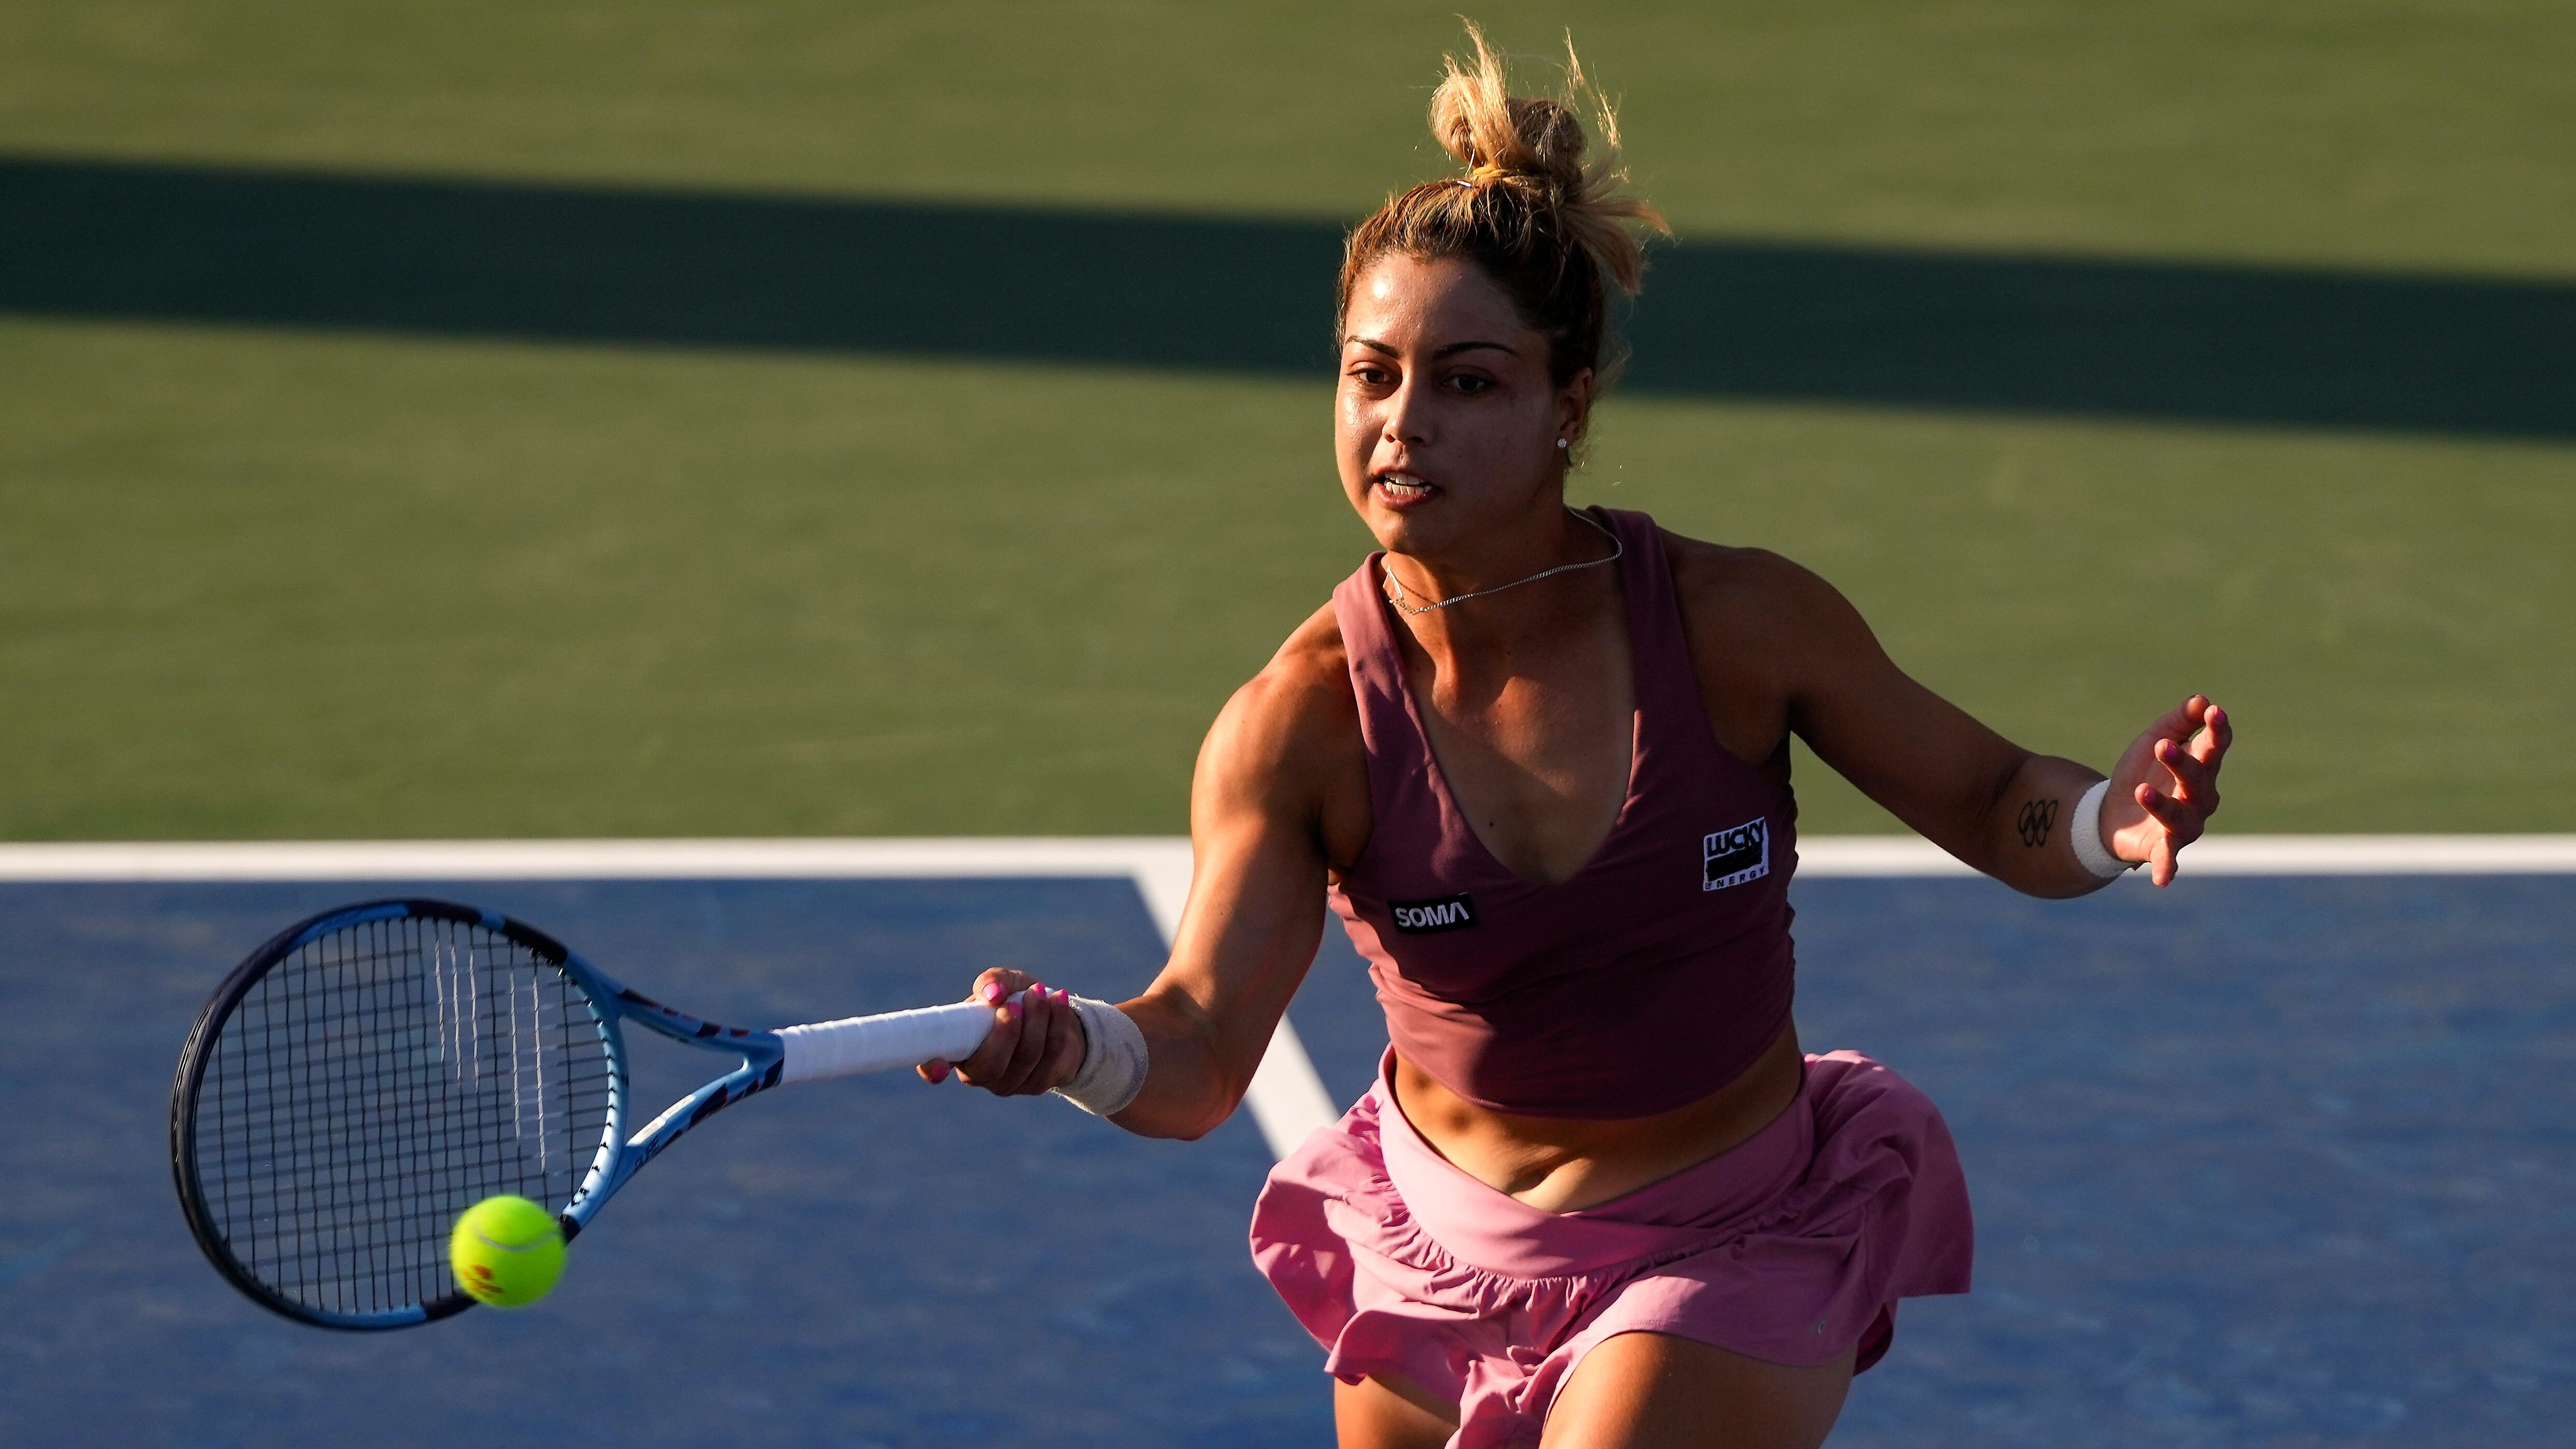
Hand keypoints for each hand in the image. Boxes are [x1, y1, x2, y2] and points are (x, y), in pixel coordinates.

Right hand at [916, 968, 1085, 1095]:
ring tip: (1039, 992)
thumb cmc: (1015, 999)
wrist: (1054, 1016)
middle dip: (1006, 1033)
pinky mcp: (1039, 1083)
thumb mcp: (1003, 984)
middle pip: (990, 1067)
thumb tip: (993, 995)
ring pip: (1026, 1057)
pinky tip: (1058, 1001)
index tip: (938, 1066)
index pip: (933, 1068)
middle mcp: (979, 1073)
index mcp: (957, 1050)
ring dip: (1036, 1020)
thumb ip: (992, 982)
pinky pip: (1052, 1054)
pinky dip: (1056, 1023)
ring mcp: (1010, 1083)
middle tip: (1015, 1003)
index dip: (931, 1069)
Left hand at [2101, 694, 2232, 886]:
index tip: (2213, 712)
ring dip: (2163, 804)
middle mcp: (2200, 798)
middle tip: (2162, 746)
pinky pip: (2168, 858)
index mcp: (2202, 768)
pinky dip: (2166, 867)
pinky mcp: (2163, 848)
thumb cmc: (2142, 773)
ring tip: (2141, 790)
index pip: (2216, 747)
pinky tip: (2161, 879)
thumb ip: (2178, 721)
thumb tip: (2201, 698)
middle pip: (2198, 779)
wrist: (2111, 812)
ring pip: (2181, 815)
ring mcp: (2184, 825)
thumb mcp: (2155, 739)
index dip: (2217, 730)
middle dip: (2183, 763)